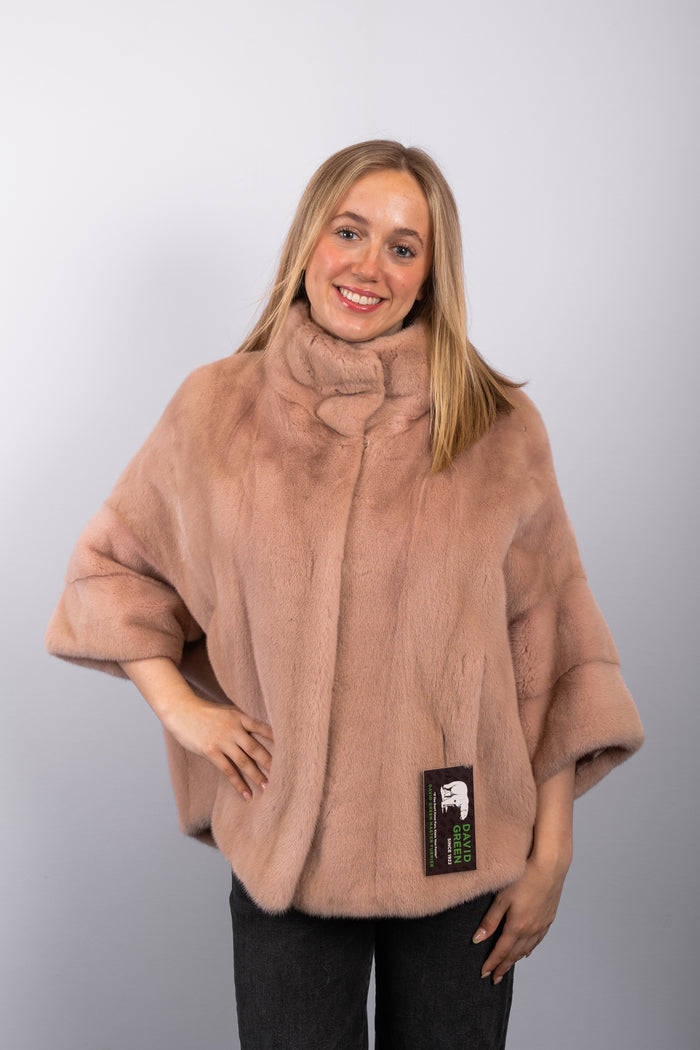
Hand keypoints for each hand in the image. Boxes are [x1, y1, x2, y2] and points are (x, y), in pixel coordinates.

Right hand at [164, 693, 273, 800]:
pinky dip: (238, 784)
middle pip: (256, 748)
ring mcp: (222, 740)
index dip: (276, 739)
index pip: (262, 728)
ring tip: (267, 787)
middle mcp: (233, 728)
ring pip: (244, 761)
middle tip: (284, 775)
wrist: (181, 709)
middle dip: (270, 763)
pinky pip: (228, 770)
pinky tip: (246, 793)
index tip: (290, 750)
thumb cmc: (204, 711)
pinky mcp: (210, 751)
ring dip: (256, 776)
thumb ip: (240, 722)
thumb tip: (255, 733)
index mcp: (239, 716)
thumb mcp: (225, 711)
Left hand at [472, 852, 569, 982]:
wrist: (550, 867)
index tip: (484, 974)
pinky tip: (527, 951)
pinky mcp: (548, 918)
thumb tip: (478, 940)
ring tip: (508, 967)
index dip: (492, 963)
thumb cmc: (524, 877)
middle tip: (495, 978)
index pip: (501, 951)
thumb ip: (490, 921)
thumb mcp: (502, 898)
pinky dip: (530, 948)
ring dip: (516, 959)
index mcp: (517, 926)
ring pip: (526, 949)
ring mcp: (541, 925)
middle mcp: (530, 930)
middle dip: (503, 966)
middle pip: (514, 954)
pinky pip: (538, 940)